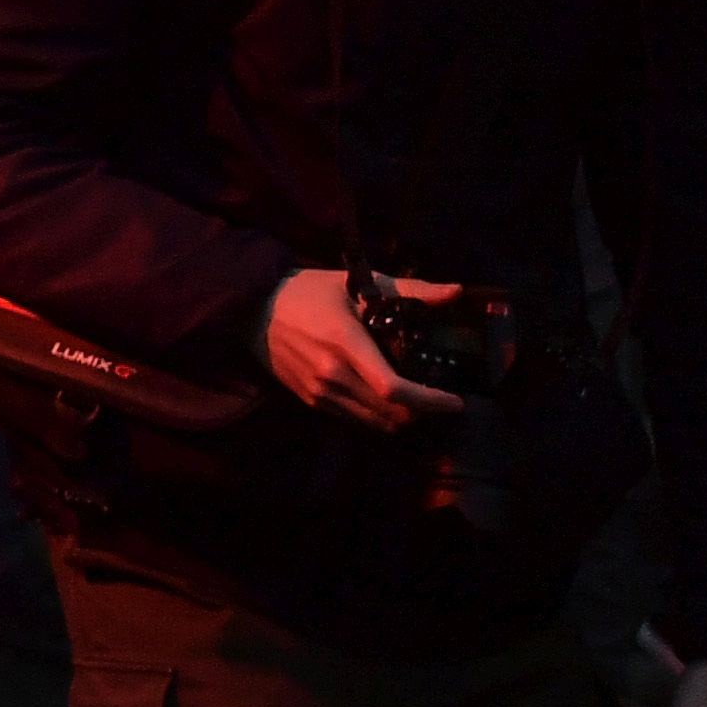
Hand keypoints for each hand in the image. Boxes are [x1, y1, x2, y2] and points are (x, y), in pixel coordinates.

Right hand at [260, 268, 465, 430]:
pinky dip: (377, 416)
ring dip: (401, 418)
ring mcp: (319, 391)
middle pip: (390, 414)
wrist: (249, 306)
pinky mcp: (309, 399)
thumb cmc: (306, 290)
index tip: (456, 401)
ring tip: (417, 403)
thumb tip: (456, 292)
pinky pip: (354, 419)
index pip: (394, 389)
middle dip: (423, 412)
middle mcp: (332, 375)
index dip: (430, 402)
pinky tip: (384, 400)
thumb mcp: (356, 283)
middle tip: (441, 400)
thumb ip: (410, 290)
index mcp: (346, 343)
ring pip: (374, 423)